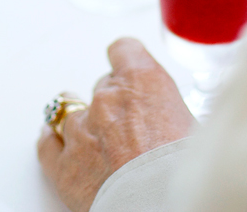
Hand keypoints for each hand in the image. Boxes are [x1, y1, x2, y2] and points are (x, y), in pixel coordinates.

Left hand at [36, 38, 194, 211]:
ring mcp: (80, 131)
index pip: (125, 50)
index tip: (130, 70)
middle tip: (132, 130)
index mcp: (143, 82)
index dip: (128, 62)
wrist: (162, 207)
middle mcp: (107, 100)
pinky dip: (53, 141)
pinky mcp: (64, 166)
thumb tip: (180, 122)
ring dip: (85, 125)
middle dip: (116, 105)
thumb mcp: (198, 131)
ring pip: (72, 112)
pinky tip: (55, 140)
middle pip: (104, 87)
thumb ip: (176, 114)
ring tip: (98, 143)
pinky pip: (48, 144)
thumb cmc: (187, 174)